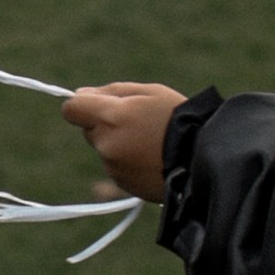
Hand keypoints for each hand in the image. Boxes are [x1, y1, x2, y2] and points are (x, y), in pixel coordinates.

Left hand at [64, 79, 183, 200]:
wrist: (202, 159)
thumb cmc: (178, 118)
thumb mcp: (149, 92)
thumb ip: (111, 91)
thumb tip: (80, 93)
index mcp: (110, 117)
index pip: (72, 109)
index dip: (82, 104)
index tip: (97, 104)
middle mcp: (106, 144)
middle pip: (89, 129)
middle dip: (106, 124)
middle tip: (138, 122)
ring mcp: (113, 167)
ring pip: (104, 149)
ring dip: (119, 143)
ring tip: (151, 142)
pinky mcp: (123, 183)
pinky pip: (116, 166)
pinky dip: (128, 161)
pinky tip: (152, 157)